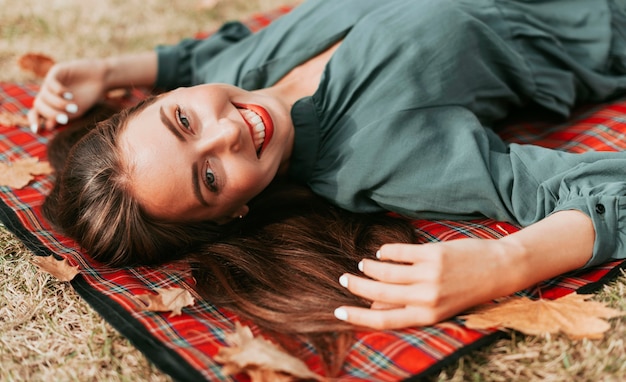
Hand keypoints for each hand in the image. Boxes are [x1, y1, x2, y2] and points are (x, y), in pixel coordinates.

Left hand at [28, 59, 108, 132]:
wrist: (101, 79)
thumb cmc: (89, 97)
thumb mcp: (76, 111)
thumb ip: (62, 117)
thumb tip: (48, 126)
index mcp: (49, 104)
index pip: (35, 113)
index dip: (33, 121)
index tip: (37, 130)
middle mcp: (47, 93)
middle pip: (39, 105)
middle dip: (50, 114)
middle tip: (65, 119)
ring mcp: (50, 82)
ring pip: (44, 95)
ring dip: (58, 104)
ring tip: (73, 107)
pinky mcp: (56, 71)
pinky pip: (50, 83)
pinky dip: (58, 91)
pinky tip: (69, 94)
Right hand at [334, 239, 514, 329]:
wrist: (498, 270)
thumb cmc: (466, 290)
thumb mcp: (439, 307)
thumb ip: (411, 307)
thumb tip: (378, 306)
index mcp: (426, 315)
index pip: (383, 320)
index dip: (357, 317)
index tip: (338, 312)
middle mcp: (425, 298)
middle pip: (378, 295)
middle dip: (356, 287)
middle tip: (343, 279)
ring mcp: (428, 276)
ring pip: (385, 272)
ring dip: (369, 268)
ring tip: (362, 264)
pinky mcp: (432, 255)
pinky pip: (399, 252)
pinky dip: (386, 251)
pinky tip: (382, 251)